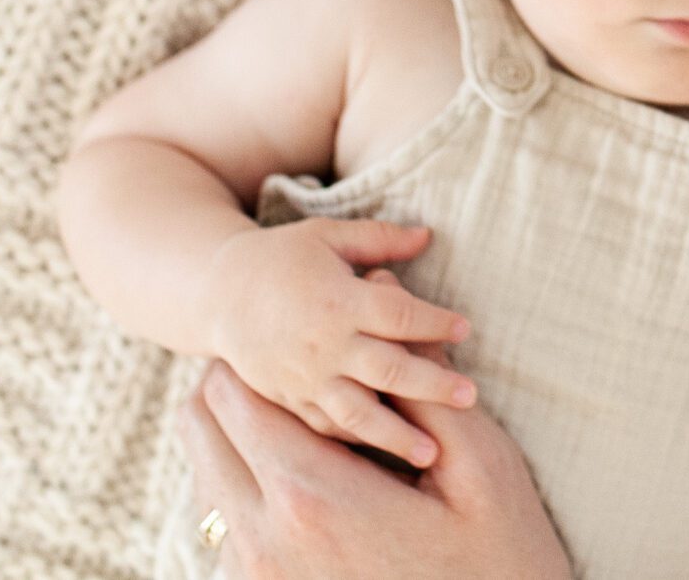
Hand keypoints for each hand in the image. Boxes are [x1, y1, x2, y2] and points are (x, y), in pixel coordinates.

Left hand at [180, 269, 574, 579]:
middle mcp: (267, 538)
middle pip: (202, 430)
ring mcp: (258, 575)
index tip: (287, 338)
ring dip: (236, 436)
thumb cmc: (499, 555)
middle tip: (285, 366)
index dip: (253, 354)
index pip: (235, 396)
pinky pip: (223, 524)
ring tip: (293, 415)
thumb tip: (385, 286)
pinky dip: (243, 484)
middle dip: (235, 385)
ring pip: (205, 475)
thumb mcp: (480, 464)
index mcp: (313, 495)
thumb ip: (422, 382)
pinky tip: (297, 473)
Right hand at [202, 217, 481, 467]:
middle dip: (432, 386)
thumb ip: (380, 238)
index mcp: (340, 299)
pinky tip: (382, 452)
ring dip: (396, 434)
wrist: (218, 295)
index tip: (465, 329)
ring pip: (357, 412)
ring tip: (430, 453)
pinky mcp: (290, 399)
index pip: (399, 314)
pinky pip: (325, 426)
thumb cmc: (283, 257)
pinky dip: (354, 441)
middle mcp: (325, 344)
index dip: (434, 322)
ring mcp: (306, 377)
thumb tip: (428, 234)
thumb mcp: (329, 235)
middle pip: (388, 370)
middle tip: (470, 397)